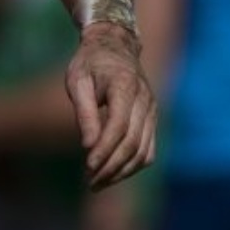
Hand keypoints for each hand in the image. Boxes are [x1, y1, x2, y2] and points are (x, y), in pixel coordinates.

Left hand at [64, 21, 155, 190]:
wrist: (114, 46)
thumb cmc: (90, 63)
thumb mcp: (78, 81)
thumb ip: (84, 113)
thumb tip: (88, 146)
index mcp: (125, 86)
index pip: (119, 127)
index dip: (104, 150)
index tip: (88, 167)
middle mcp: (144, 100)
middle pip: (133, 143)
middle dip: (111, 167)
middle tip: (89, 183)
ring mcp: (152, 111)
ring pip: (143, 151)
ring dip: (122, 172)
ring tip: (97, 183)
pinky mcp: (152, 119)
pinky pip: (148, 149)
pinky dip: (133, 166)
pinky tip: (113, 174)